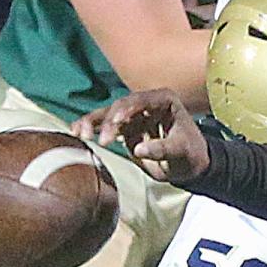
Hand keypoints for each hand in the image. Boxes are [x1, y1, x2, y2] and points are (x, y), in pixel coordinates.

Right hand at [72, 90, 208, 182]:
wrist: (188, 167)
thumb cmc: (190, 155)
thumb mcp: (181, 152)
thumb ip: (161, 149)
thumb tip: (138, 150)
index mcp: (164, 100)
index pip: (141, 100)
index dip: (127, 110)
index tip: (116, 123)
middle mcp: (146, 104)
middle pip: (121, 107)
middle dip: (109, 121)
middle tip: (105, 141)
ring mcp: (133, 115)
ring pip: (108, 114)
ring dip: (93, 123)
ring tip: (82, 134)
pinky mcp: (124, 128)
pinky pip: (104, 126)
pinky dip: (91, 128)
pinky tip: (76, 132)